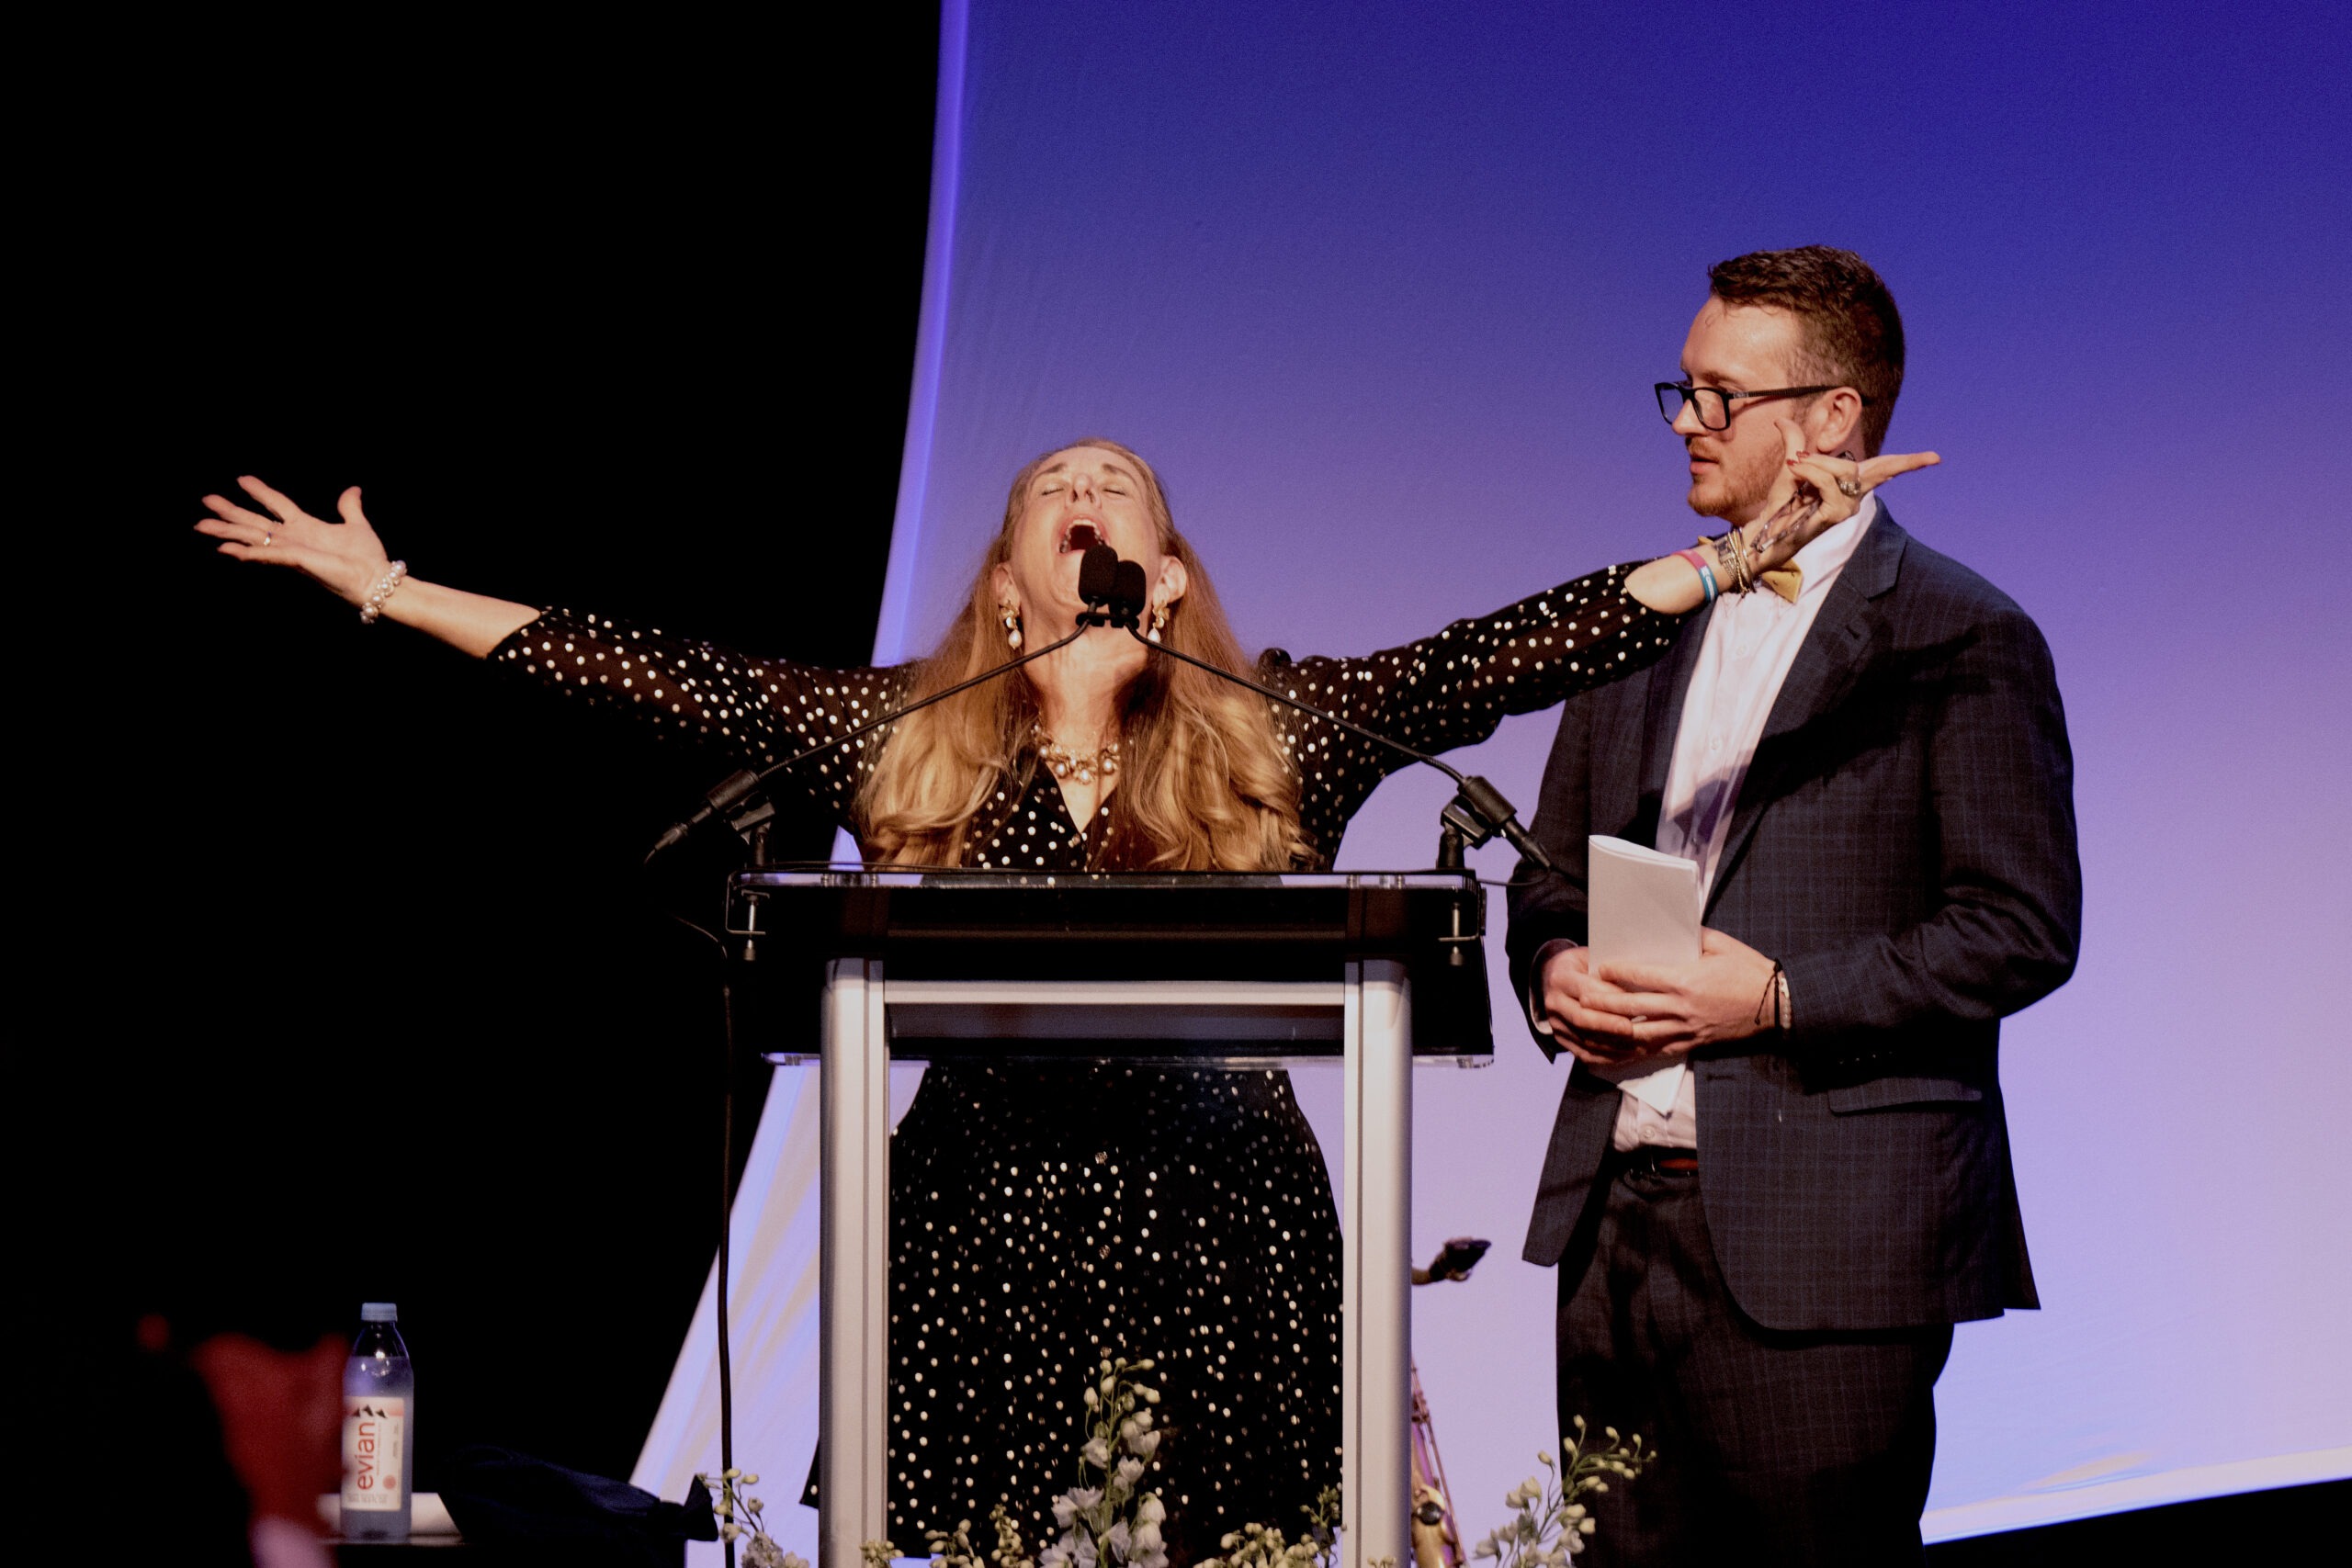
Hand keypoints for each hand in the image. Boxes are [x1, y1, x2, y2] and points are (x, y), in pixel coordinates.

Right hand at [195, 476, 391, 605]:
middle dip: (230, 512)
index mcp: (306, 527)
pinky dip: (246, 552)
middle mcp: (294, 538)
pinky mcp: (296, 561)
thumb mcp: (356, 525)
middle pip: (255, 522)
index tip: (241, 479)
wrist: (376, 579)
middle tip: (206, 500)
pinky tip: (225, 549)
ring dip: (227, 531)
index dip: (260, 491)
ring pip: (252, 537)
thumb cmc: (367, 557)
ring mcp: (292, 550)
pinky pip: (267, 555)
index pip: (277, 504)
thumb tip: (353, 489)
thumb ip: (349, 507)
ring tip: (201, 525)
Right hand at [1537, 944, 1683, 1069]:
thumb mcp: (1592, 959)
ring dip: (1612, 1045)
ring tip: (1636, 1045)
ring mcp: (1555, 1024)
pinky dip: (1607, 1057)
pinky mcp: (1561, 1039)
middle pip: (1582, 1018)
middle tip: (1632, 1029)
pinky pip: (1585, 1054)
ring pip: (1585, 1040)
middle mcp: (1553, 1002)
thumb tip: (1639, 985)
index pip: (1587, 991)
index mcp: (1561, 978)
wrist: (1554, 978)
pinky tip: (1626, 1055)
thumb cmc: (1583, 966)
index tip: (1634, 1003)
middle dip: (1609, 1026)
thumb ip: (1609, 972)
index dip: (1611, 998)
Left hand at [1578, 927, 1780, 1052]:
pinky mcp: (1693, 1043)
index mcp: (1685, 980)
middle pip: (1631, 1007)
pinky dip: (1638, 1047)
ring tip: (1594, 1023)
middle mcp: (1681, 1008)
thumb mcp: (1720, 945)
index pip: (1640, 977)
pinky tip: (1622, 1044)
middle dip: (1603, 1002)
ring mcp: (1686, 1029)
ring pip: (1640, 1032)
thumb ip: (1692, 936)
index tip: (1600, 968)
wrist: (1776, 1005)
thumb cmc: (1749, 970)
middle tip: (1582, 997)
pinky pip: (1659, 1048)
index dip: (1616, 973)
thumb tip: (1671, 928)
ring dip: (1614, 1028)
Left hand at [1741, 420, 1941, 572]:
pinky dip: (1811, 471)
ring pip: (1845, 470)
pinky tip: (1796, 470)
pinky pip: (1830, 483)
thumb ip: (1795, 443)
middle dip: (1905, 462)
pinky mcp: (1837, 515)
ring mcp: (1848, 507)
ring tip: (1795, 464)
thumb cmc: (1781, 505)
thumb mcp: (1790, 468)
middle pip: (1883, 469)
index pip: (1884, 469)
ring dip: (1817, 462)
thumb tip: (1783, 419)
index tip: (1936, 458)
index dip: (1908, 462)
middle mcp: (1854, 497)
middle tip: (1931, 456)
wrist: (1766, 532)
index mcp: (1850, 484)